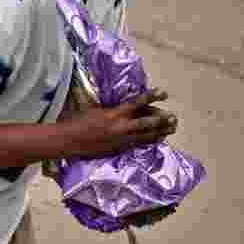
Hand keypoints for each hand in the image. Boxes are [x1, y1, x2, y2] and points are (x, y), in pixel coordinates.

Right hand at [62, 88, 177, 157]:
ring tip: (171, 130)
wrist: (69, 140)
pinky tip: (157, 140)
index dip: (152, 97)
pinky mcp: (118, 150)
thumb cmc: (79, 121)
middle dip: (161, 121)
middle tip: (174, 118)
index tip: (163, 93)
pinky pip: (138, 145)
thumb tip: (125, 107)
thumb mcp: (96, 109)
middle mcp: (120, 128)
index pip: (137, 103)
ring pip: (145, 137)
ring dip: (159, 133)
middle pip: (147, 123)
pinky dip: (149, 142)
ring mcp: (121, 141)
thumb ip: (113, 109)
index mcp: (114, 114)